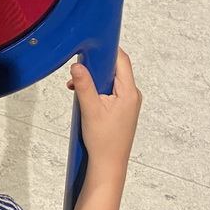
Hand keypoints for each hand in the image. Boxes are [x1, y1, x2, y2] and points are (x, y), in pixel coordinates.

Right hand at [67, 48, 140, 177]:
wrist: (108, 165)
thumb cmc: (103, 140)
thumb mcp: (90, 109)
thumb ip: (83, 85)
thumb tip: (76, 65)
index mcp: (129, 92)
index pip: (121, 60)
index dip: (107, 49)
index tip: (91, 44)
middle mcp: (132, 94)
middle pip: (115, 68)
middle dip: (95, 65)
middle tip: (78, 67)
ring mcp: (128, 101)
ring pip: (110, 79)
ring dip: (93, 79)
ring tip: (77, 86)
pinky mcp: (121, 108)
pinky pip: (109, 90)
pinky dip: (96, 89)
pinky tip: (83, 96)